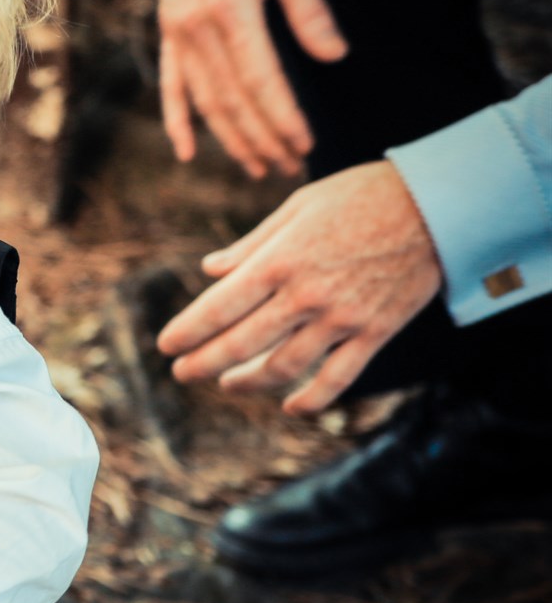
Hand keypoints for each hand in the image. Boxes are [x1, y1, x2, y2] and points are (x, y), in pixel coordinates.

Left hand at [156, 161, 442, 413]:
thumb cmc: (361, 195)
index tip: (165, 344)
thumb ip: (251, 245)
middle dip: (204, 362)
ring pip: (284, 367)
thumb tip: (210, 269)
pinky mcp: (374, 333)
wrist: (437, 204)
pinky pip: (338, 378)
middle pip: (241, 344)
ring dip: (249, 381)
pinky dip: (312, 400)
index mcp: (279, 261)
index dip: (187, 331)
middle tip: (180, 372)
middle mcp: (305, 296)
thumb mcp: (297, 207)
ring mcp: (341, 319)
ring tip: (226, 383)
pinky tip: (289, 407)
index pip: (219, 307)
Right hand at [158, 0, 347, 179]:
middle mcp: (196, 26)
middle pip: (231, 98)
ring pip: (204, 100)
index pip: (260, 77)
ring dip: (230, 139)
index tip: (305, 143)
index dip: (282, 116)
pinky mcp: (168, 35)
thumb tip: (334, 56)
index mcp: (230, 6)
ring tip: (258, 167)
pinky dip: (177, 121)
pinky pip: (171, 86)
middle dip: (262, 138)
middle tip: (290, 166)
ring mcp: (177, 34)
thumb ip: (308, 8)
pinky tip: (187, 153)